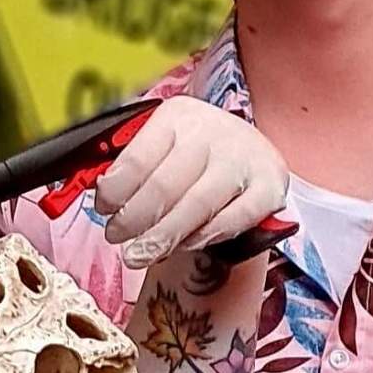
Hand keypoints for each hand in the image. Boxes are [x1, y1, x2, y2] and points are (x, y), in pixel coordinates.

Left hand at [91, 97, 287, 269]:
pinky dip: (204, 237)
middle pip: (164, 185)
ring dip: (163, 236)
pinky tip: (183, 244)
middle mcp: (212, 132)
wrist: (249, 148)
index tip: (104, 210)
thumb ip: (131, 166)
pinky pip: (232, 221)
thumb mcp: (161, 144)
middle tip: (117, 238)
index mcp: (177, 117)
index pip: (137, 158)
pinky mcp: (270, 187)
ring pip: (196, 206)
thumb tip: (102, 197)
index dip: (114, 190)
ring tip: (138, 255)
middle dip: (134, 219)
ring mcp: (244, 159)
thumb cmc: (192, 153)